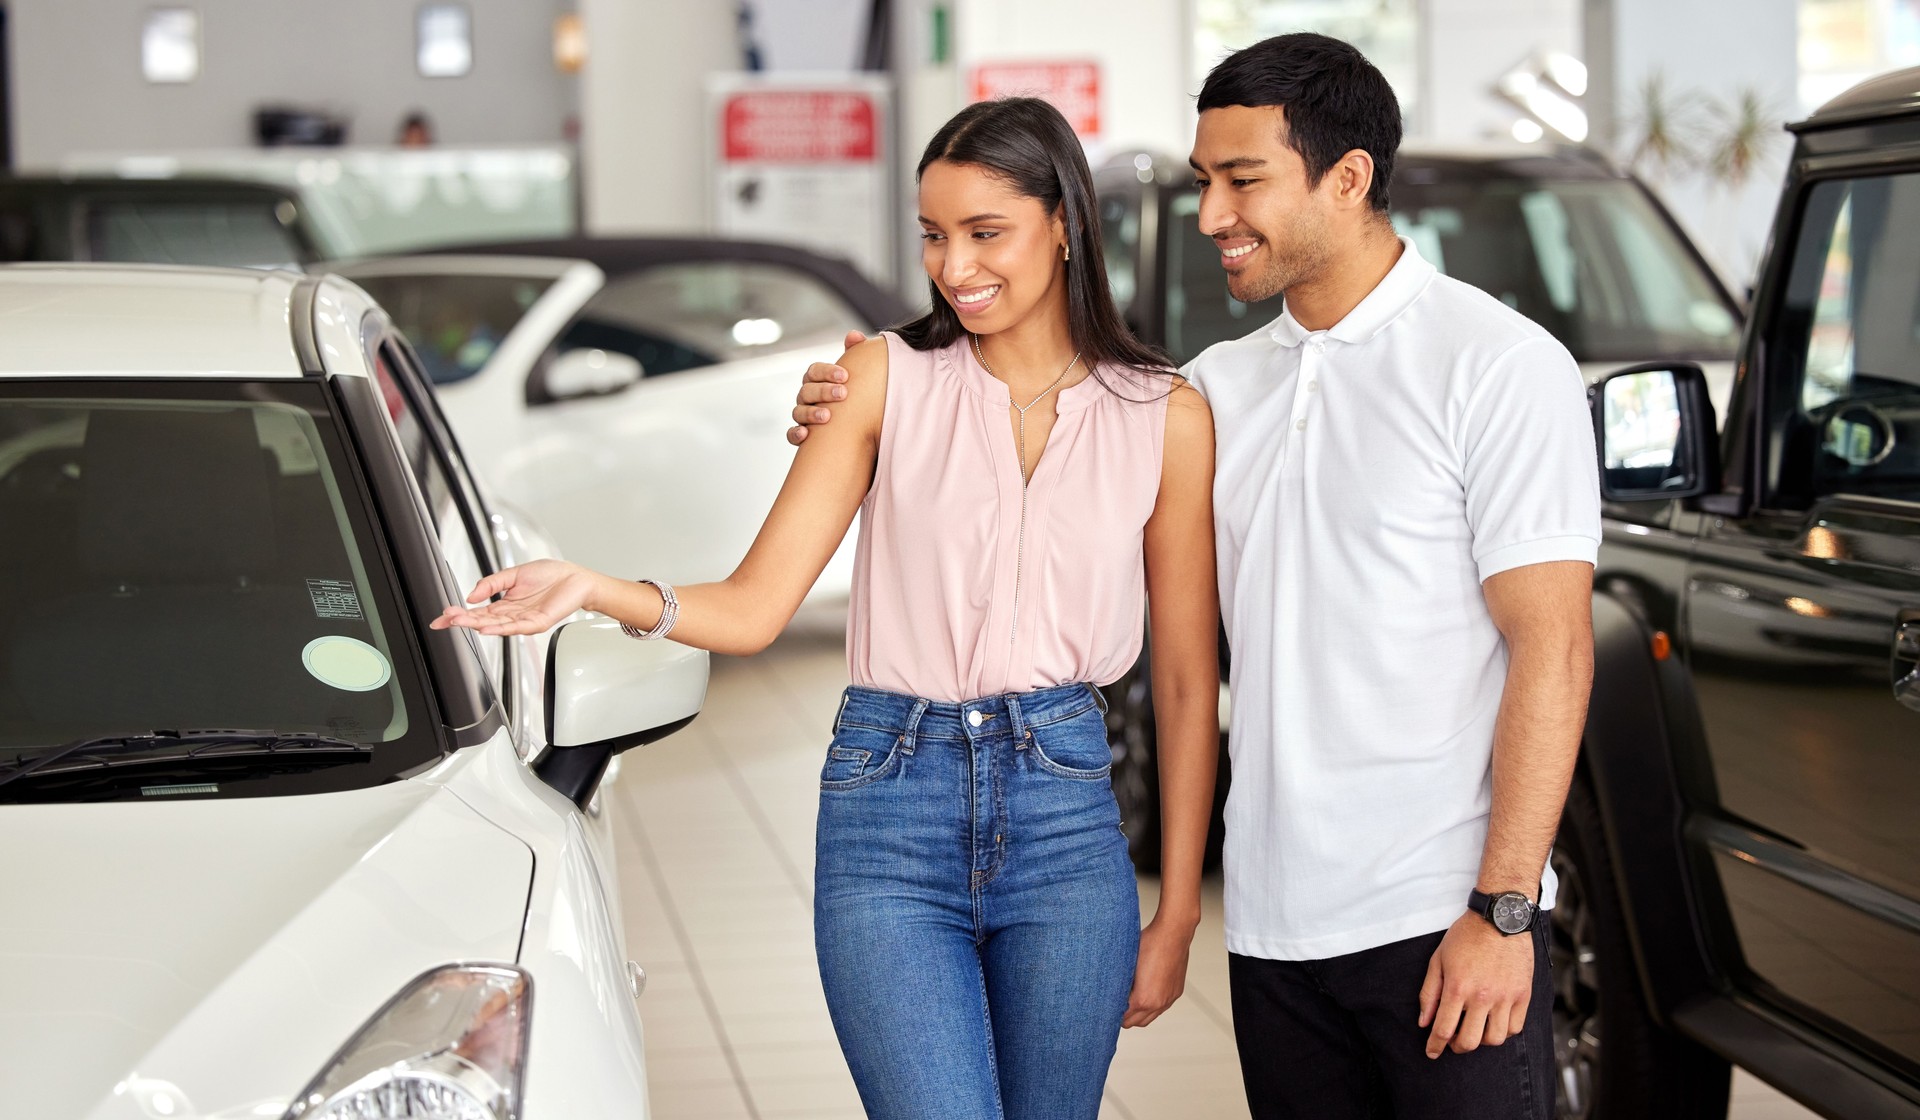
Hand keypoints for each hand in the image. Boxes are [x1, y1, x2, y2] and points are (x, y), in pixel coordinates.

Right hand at [430, 559, 600, 636]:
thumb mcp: (513, 574)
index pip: (477, 612)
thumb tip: (471, 596)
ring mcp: (524, 620)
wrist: (575, 577)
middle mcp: (512, 615)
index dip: (460, 614)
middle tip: (444, 620)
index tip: (443, 616)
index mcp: (505, 604)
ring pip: (496, 626)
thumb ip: (491, 583)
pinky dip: (500, 629)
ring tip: (459, 622)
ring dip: (476, 625)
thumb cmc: (550, 575)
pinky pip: (516, 627)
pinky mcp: (537, 622)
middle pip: (482, 621)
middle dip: (462, 621)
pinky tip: (486, 628)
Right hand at [786, 329, 868, 444]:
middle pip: (807, 391)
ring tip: (827, 416)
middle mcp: (806, 397)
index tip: (845, 376)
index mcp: (816, 380)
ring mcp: (801, 415)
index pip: (814, 371)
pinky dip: (795, 435)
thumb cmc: (854, 395)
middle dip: (824, 391)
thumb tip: (854, 335)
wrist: (857, 426)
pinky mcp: (800, 435)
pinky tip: (806, 435)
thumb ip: (855, 354)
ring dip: (811, 413)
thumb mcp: (856, 376)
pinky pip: (791, 435)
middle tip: (843, 394)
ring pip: (798, 412)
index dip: (827, 372)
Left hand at [1123, 917, 1194, 1027]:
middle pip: (1136, 1023)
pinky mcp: (1176, 992)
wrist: (1172, 934)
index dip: (1114, 1012)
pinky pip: (1161, 1008)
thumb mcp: (1127, 965)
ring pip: (1150, 1018)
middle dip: (1125, 1016)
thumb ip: (1121, 985)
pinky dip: (1152, 1005)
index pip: (1124, 1019)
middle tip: (1117, 1003)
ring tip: (1130, 1000)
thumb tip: (1113, 993)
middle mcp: (1158, 1004)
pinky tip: (1146, 992)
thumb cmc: (1148, 944)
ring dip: (1139, 1013)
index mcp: (1143, 999)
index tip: (1108, 1005)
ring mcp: (1169, 999)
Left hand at [1418, 912, 1534, 1057]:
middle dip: (1457, 1046)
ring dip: (1481, 1041)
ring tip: (1474, 1029)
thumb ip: (1430, 993)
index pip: (1444, 1030)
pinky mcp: (1524, 995)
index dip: (1435, 1046)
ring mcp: (1506, 997)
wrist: (1500, 917)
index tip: (1432, 1052)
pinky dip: (1502, 1032)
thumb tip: (1424, 1022)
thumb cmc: (1466, 936)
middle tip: (1453, 1040)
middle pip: (1470, 1041)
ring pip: (1494, 1039)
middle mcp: (1483, 996)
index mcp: (1458, 987)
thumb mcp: (1438, 960)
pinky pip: (1514, 1028)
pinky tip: (1493, 1023)